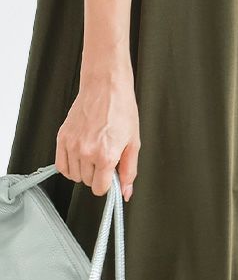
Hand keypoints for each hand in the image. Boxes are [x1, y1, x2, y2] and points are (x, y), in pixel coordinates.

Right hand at [55, 53, 139, 202]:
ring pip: (74, 175)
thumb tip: (125, 192)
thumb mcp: (133, 141)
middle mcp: (86, 152)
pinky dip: (70, 165)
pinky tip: (80, 155)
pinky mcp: (62, 138)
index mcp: (106, 155)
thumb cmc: (121, 109)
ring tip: (94, 152)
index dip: (107, 184)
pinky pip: (61, 165)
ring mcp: (72, 145)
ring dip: (84, 169)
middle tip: (105, 156)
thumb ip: (129, 170)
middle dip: (98, 174)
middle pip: (88, 182)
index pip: (100, 189)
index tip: (110, 175)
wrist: (106, 87)